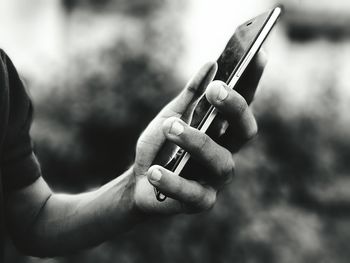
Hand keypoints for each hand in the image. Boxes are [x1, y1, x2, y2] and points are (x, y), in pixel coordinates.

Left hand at [132, 54, 265, 213]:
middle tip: (215, 89)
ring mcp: (216, 179)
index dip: (253, 81)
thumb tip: (211, 65)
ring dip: (195, 141)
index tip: (259, 53)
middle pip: (245, 131)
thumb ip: (190, 95)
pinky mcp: (200, 201)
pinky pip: (192, 193)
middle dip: (234, 108)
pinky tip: (154, 171)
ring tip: (171, 127)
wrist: (140, 181)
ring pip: (220, 160)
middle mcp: (226, 152)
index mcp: (222, 131)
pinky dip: (173, 181)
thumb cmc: (161, 146)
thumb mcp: (171, 116)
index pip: (243, 104)